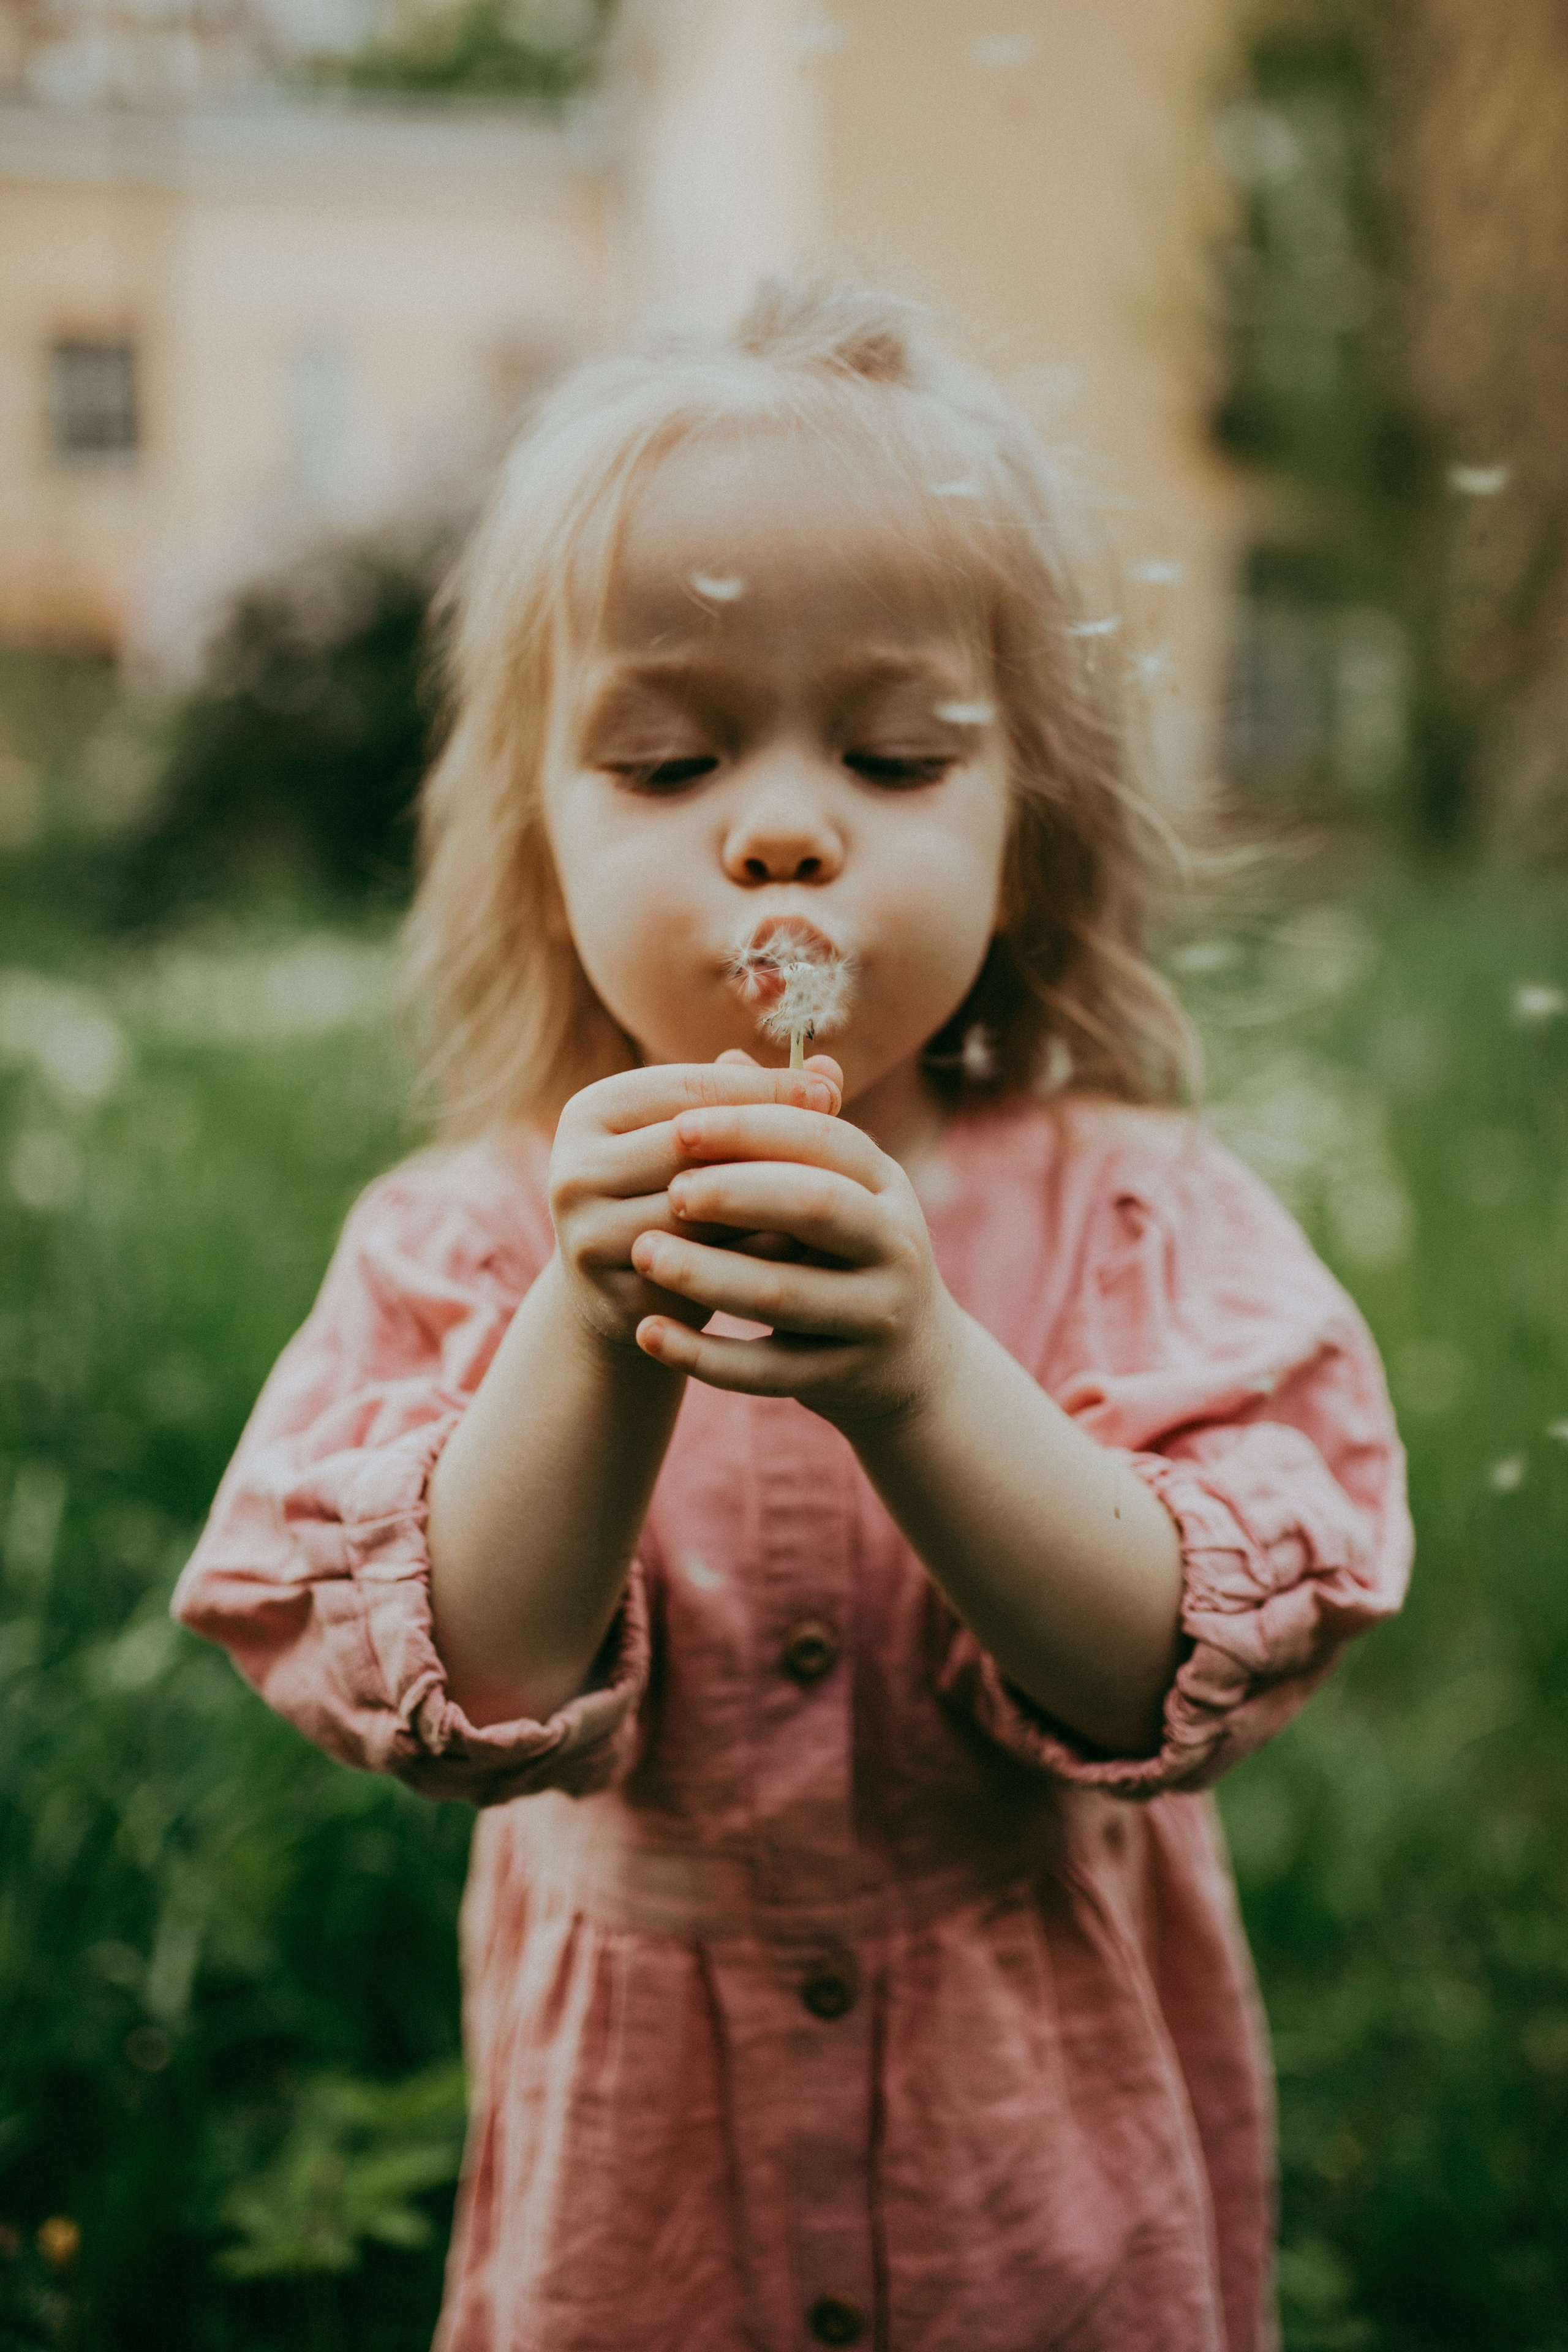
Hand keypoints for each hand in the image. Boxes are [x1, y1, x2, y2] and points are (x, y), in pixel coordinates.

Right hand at [549, 1056, 842, 1352]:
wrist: (626, 1296)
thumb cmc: (676, 1194)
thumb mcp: (705, 1141)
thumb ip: (757, 1101)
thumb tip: (830, 1068)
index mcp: (588, 1112)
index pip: (686, 1090)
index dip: (762, 1088)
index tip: (829, 1091)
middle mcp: (571, 1170)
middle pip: (690, 1148)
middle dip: (770, 1143)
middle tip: (843, 1148)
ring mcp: (586, 1236)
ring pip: (700, 1209)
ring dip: (769, 1200)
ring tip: (835, 1193)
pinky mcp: (613, 1293)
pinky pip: (705, 1267)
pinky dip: (758, 1254)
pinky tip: (807, 1248)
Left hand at [629, 1080, 961, 1429]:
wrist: (909, 1366)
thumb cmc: (848, 1254)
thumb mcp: (835, 1188)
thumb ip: (783, 1132)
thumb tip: (726, 1061)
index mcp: (885, 1184)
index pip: (822, 1139)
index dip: (751, 1128)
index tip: (680, 1125)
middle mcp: (894, 1245)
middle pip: (815, 1207)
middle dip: (736, 1192)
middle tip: (669, 1190)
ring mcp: (874, 1317)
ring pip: (785, 1294)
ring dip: (707, 1273)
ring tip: (642, 1253)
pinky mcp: (842, 1378)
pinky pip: (765, 1370)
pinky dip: (702, 1355)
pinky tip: (647, 1333)